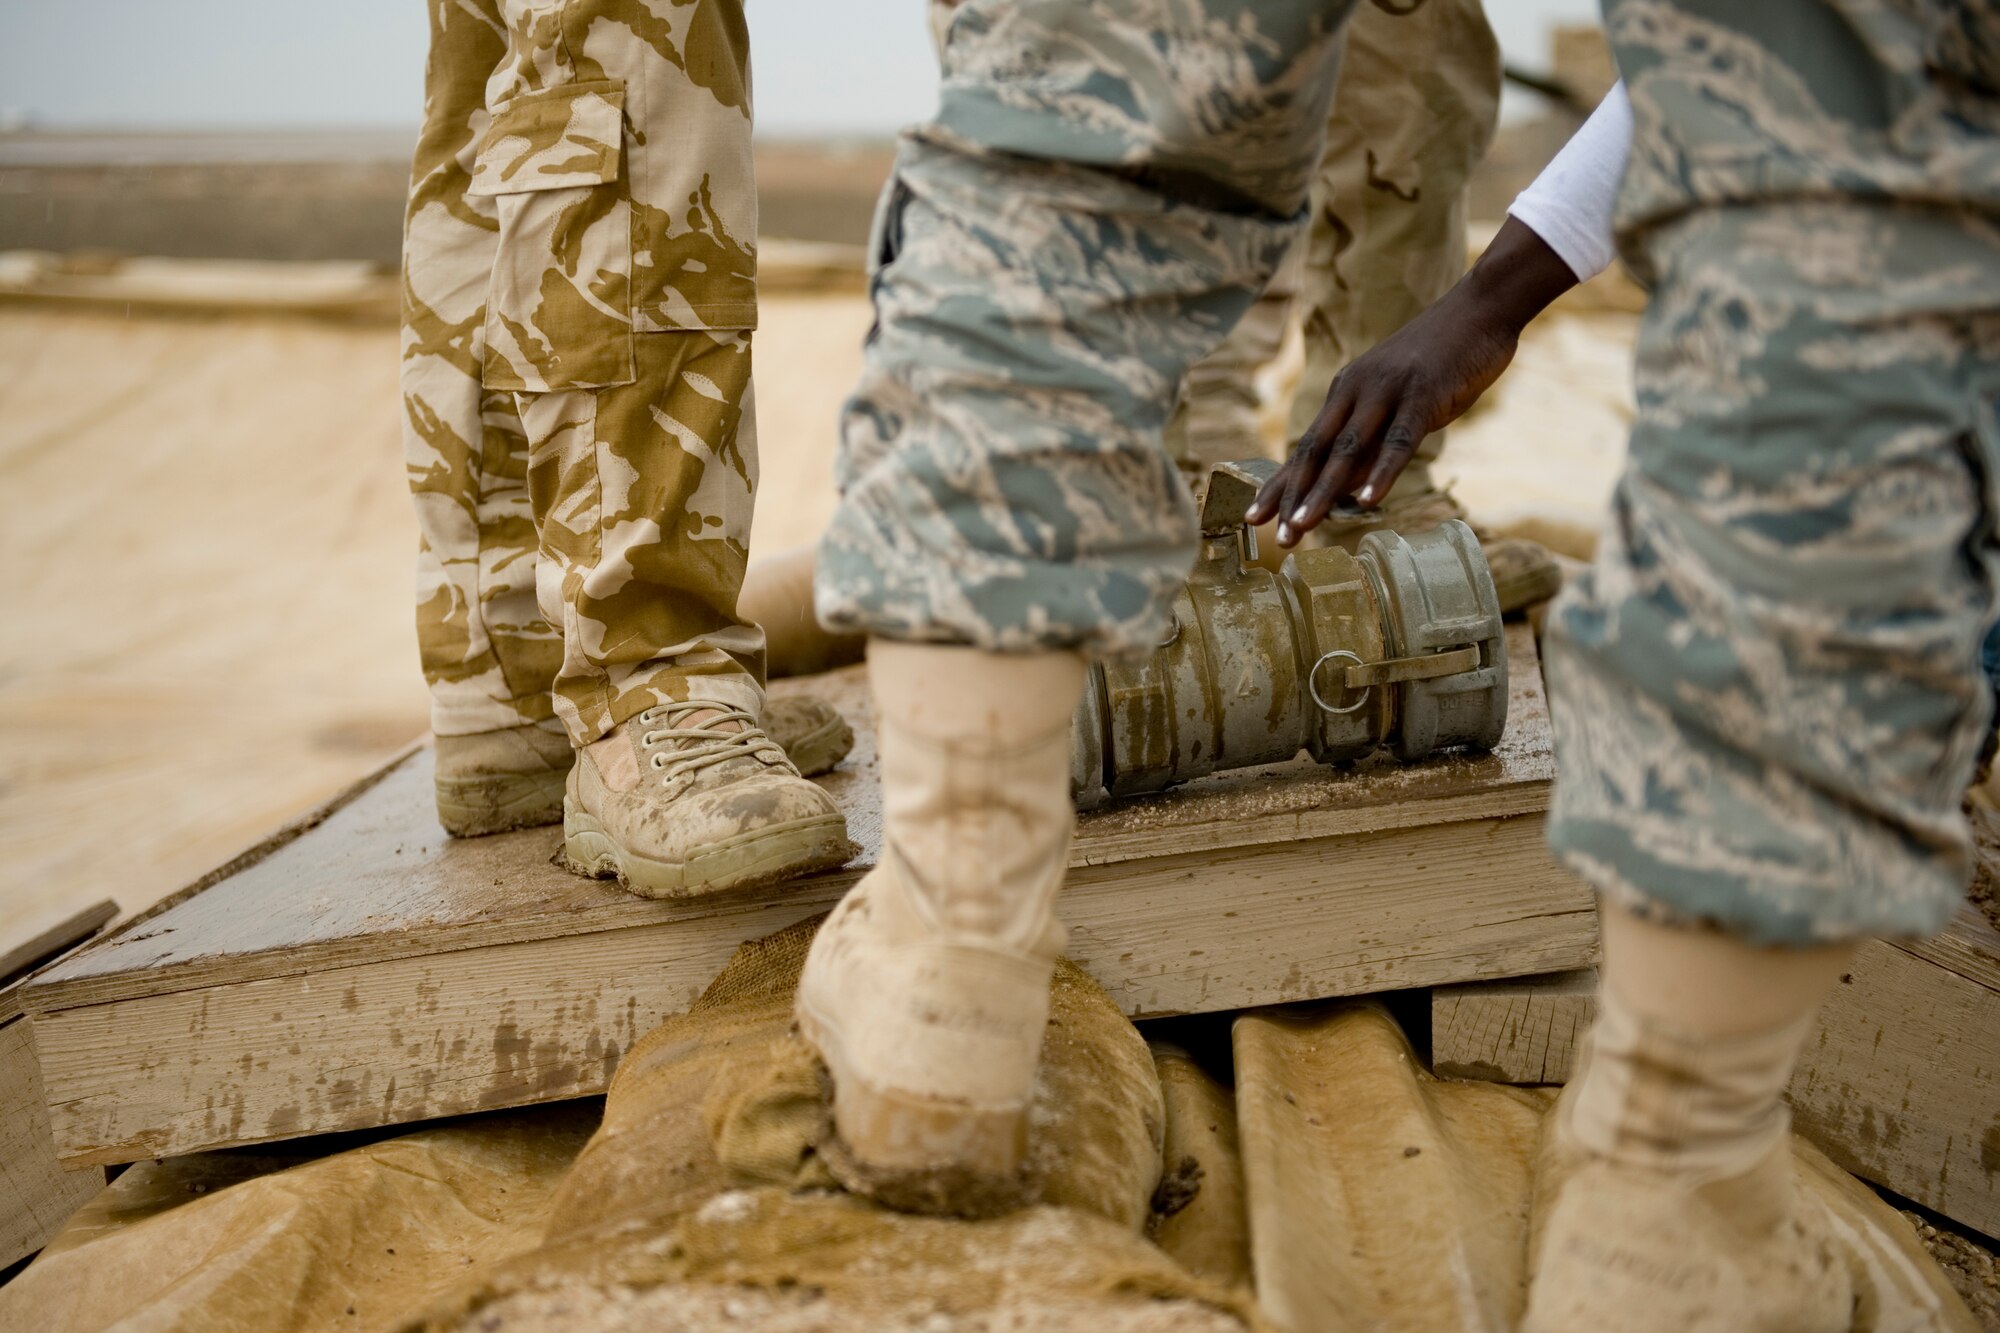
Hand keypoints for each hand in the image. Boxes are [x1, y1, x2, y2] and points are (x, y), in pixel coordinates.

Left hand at [1246, 217, 1579, 544]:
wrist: (1479, 309)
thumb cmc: (1440, 360)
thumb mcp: (1396, 402)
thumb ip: (1373, 441)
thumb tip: (1350, 490)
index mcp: (1346, 393)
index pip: (1306, 447)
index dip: (1280, 484)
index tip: (1253, 517)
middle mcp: (1356, 391)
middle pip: (1316, 451)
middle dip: (1293, 497)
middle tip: (1276, 536)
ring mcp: (1387, 391)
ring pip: (1348, 450)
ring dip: (1324, 492)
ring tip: (1304, 527)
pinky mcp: (1423, 394)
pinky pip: (1398, 439)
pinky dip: (1382, 471)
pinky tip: (1370, 502)